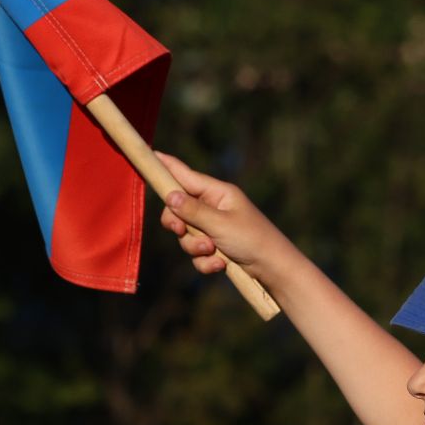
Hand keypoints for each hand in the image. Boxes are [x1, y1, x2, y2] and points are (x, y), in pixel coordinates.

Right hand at [156, 152, 291, 279]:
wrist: (274, 270)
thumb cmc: (253, 240)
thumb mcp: (221, 224)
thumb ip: (193, 211)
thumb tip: (169, 195)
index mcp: (218, 193)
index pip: (185, 175)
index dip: (166, 167)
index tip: (149, 153)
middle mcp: (213, 208)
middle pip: (177, 210)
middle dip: (178, 225)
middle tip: (181, 231)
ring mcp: (214, 230)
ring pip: (185, 237)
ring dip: (195, 248)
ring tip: (214, 253)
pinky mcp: (216, 250)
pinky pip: (197, 255)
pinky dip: (206, 263)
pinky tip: (221, 266)